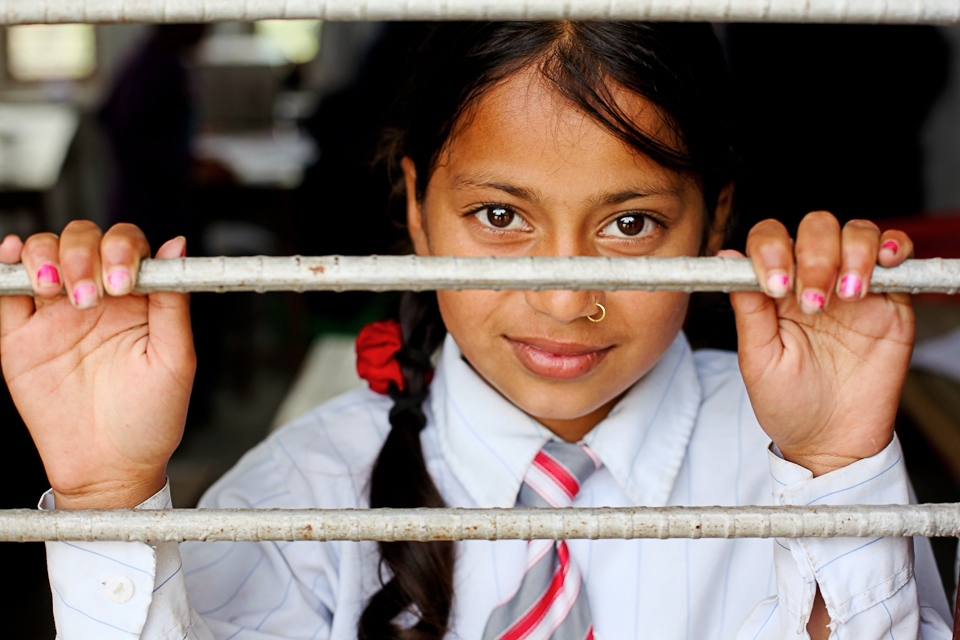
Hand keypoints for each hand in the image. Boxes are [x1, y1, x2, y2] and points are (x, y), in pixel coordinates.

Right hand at [0, 222, 195, 507]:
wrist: (110, 468)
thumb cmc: (151, 418)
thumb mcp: (175, 360)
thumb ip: (173, 303)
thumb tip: (178, 245)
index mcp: (138, 300)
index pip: (127, 246)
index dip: (122, 250)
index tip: (122, 282)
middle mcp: (98, 298)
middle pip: (83, 240)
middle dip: (82, 253)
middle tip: (90, 297)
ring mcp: (57, 313)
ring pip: (44, 253)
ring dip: (47, 256)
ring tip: (56, 289)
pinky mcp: (21, 335)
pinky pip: (7, 288)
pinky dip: (7, 263)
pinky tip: (15, 255)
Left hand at [723, 212, 912, 475]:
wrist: (832, 441)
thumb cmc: (788, 403)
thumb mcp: (758, 360)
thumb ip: (748, 308)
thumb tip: (726, 255)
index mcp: (775, 290)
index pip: (770, 240)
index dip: (772, 250)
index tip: (775, 287)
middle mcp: (813, 279)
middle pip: (815, 228)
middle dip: (814, 256)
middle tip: (814, 303)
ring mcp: (853, 286)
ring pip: (856, 232)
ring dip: (851, 252)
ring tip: (848, 295)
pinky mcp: (891, 300)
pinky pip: (897, 255)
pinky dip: (894, 247)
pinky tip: (886, 263)